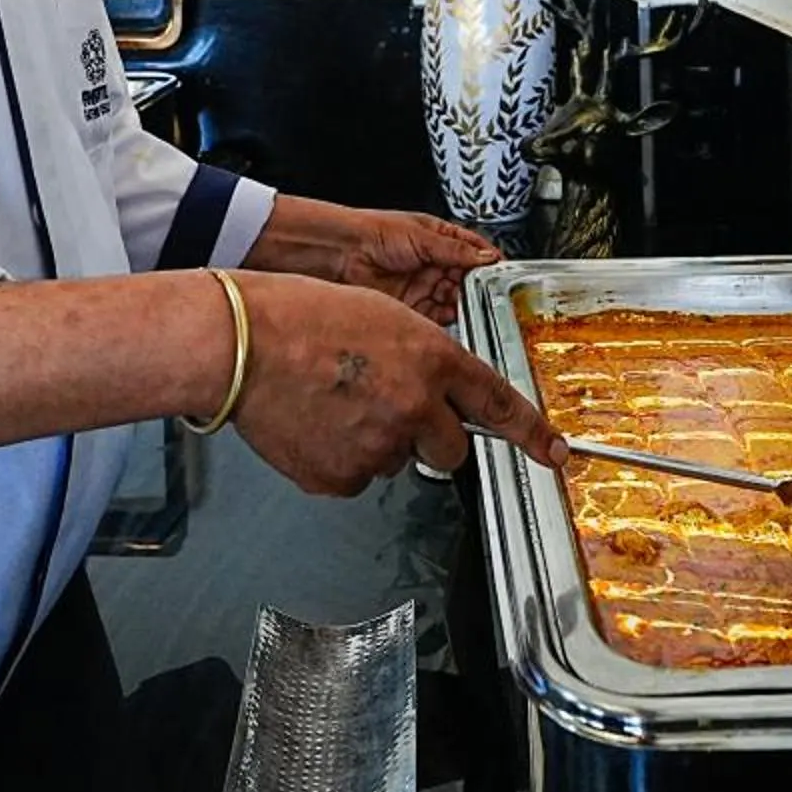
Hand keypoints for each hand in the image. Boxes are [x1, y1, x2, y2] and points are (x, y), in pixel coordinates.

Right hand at [225, 272, 566, 496]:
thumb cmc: (296, 315)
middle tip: (387, 408)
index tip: (553, 453)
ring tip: (332, 402)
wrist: (237, 345)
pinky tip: (315, 425)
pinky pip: (356, 478)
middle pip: (450, 448)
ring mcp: (379, 447)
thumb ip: (418, 357)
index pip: (497, 402)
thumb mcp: (380, 314)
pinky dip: (340, 459)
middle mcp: (414, 406)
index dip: (531, 433)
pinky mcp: (342, 478)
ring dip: (377, 441)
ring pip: (396, 460)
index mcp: (430, 357)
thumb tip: (427, 391)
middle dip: (430, 436)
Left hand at [247, 198, 503, 324]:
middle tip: (495, 300)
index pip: (474, 253)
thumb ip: (455, 250)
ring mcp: (422, 288)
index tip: (507, 276)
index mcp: (439, 241)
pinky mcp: (411, 309)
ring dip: (466, 307)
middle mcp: (433, 266)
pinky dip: (448, 323)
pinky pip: (436, 319)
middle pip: (468, 282)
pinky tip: (457, 323)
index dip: (491, 265)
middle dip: (480, 291)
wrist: (339, 253)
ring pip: (455, 302)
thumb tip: (487, 256)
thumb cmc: (373, 232)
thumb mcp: (421, 236)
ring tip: (478, 312)